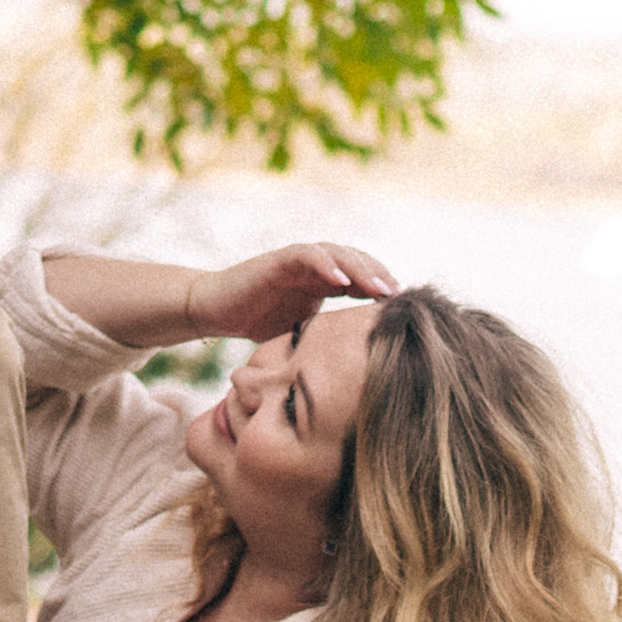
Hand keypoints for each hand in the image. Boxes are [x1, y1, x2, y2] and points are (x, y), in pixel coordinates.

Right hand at [183, 241, 397, 341]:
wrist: (216, 310)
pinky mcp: (277, 260)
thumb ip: (327, 339)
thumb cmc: (258, 324)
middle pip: (356, 262)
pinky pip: (306, 255)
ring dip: (360, 268)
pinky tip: (342, 281)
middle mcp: (315, 268)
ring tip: (380, 287)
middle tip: (399, 297)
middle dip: (379, 276)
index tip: (405, 309)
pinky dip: (325, 264)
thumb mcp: (301, 335)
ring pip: (337, 253)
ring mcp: (297, 260)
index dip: (382, 288)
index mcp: (323, 283)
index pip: (362, 278)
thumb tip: (363, 368)